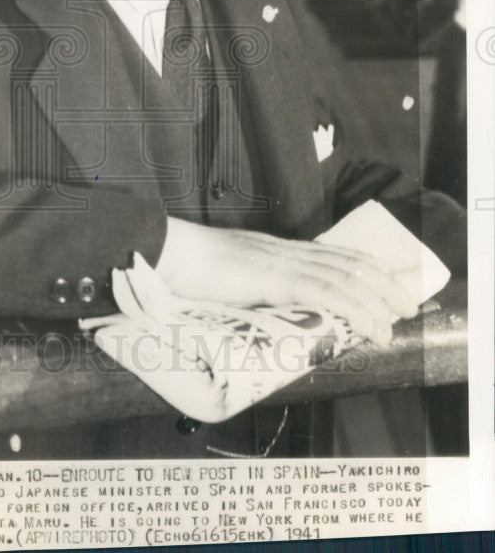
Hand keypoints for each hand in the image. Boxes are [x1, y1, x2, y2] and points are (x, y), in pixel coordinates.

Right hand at [155, 217, 418, 345]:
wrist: (167, 252)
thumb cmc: (185, 266)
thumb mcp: (225, 274)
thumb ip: (246, 285)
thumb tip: (253, 306)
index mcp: (275, 249)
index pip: (333, 253)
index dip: (365, 267)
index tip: (387, 282)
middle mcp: (285, 251)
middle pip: (348, 263)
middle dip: (382, 284)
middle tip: (406, 305)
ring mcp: (280, 262)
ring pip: (342, 279)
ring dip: (374, 303)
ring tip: (392, 324)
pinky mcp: (273, 279)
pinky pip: (323, 294)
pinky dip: (352, 310)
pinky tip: (367, 325)